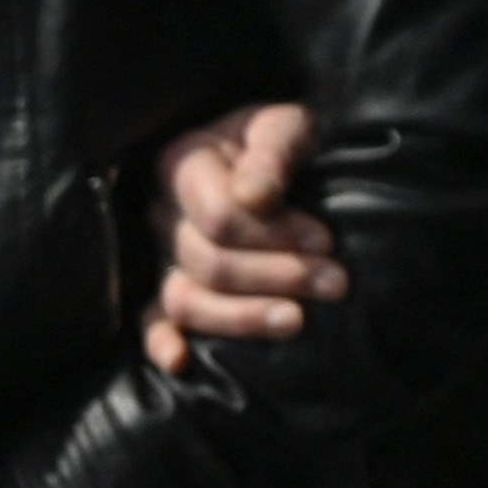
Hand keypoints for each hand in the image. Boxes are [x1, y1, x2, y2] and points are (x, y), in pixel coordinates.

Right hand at [136, 101, 335, 375]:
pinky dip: (160, 343)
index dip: (276, 235)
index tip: (327, 241)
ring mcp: (160, 255)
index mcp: (182, 164)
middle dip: (280, 276)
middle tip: (336, 283)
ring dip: (244, 317)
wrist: (268, 160)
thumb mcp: (286, 125)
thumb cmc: (278, 143)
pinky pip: (151, 320)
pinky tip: (181, 362)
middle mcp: (163, 213)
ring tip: (298, 321)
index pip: (220, 217)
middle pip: (209, 262)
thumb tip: (256, 195)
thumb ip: (274, 149)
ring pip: (186, 300)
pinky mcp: (164, 288)